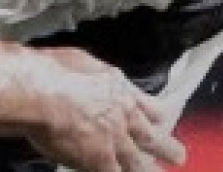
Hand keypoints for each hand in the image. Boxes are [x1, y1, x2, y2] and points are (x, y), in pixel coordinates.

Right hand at [21, 47, 185, 171]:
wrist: (43, 91)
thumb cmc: (55, 72)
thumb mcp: (85, 62)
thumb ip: (95, 76)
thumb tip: (91, 74)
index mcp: (119, 90)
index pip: (149, 106)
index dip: (159, 116)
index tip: (166, 120)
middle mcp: (122, 115)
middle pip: (151, 136)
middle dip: (167, 147)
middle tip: (179, 155)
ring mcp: (113, 140)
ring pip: (137, 161)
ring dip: (149, 169)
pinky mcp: (99, 159)